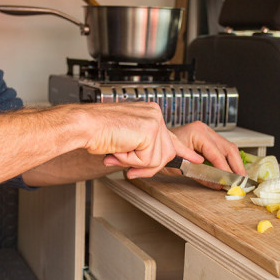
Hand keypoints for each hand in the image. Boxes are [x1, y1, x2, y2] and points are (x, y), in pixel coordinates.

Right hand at [82, 102, 203, 178]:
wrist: (83, 125)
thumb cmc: (96, 132)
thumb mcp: (125, 142)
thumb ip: (142, 150)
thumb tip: (152, 165)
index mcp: (149, 114)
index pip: (171, 136)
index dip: (183, 151)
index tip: (196, 159)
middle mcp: (154, 114)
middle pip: (165, 153)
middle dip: (146, 165)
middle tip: (124, 161)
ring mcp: (154, 120)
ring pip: (157, 159)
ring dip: (135, 162)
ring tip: (119, 149)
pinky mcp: (151, 130)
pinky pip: (147, 159)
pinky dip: (131, 160)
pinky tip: (120, 147)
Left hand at [168, 121, 246, 187]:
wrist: (154, 143)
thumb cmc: (163, 151)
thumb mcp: (179, 167)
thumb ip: (199, 175)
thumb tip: (216, 184)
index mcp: (197, 133)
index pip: (217, 153)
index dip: (225, 169)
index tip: (231, 181)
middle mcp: (204, 130)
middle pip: (228, 148)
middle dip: (236, 166)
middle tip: (241, 181)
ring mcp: (207, 132)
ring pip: (228, 147)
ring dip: (235, 163)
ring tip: (239, 177)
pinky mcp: (207, 137)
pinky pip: (222, 148)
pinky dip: (228, 160)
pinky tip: (231, 170)